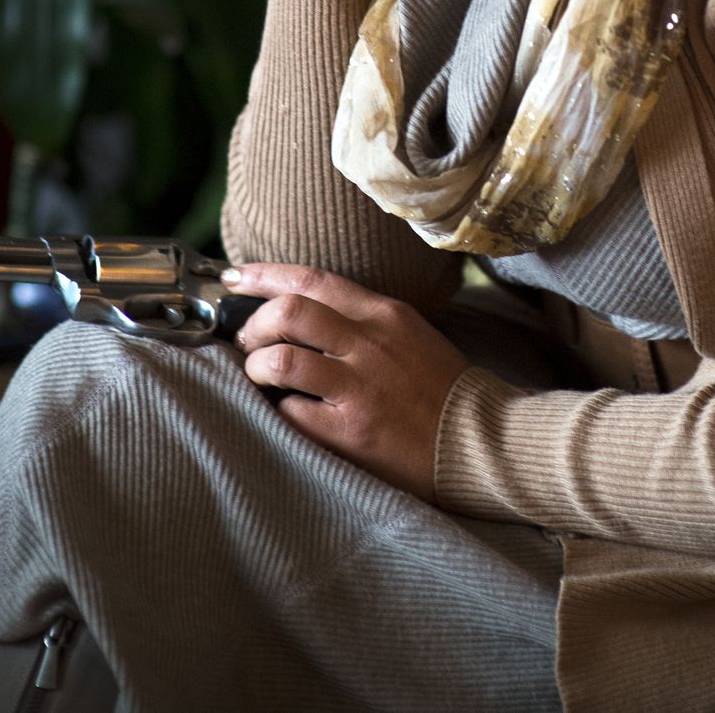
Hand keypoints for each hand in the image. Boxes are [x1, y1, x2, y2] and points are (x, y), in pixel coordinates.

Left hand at [225, 263, 468, 502]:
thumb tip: (299, 309)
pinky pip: (293, 413)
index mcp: (382, 313)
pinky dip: (280, 410)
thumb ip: (360, 317)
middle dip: (254, 323)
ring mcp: (360, 388)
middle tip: (248, 341)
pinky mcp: (353, 432)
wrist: (480, 441)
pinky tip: (288, 414)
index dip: (264, 275)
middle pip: (289, 311)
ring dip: (256, 368)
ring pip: (281, 361)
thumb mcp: (407, 332)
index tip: (234, 277)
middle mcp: (369, 343)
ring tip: (260, 378)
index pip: (312, 278)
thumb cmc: (440, 387)